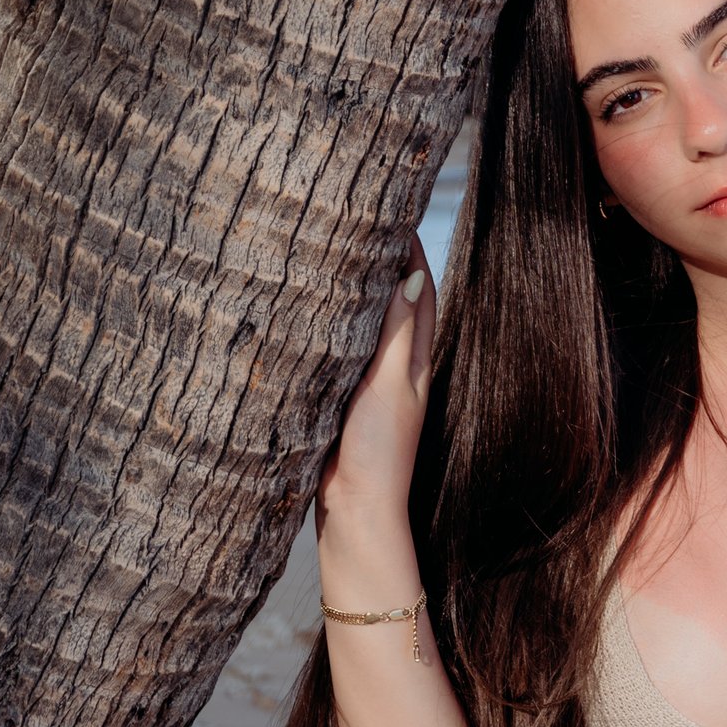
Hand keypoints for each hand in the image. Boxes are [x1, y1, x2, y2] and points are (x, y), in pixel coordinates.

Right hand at [319, 241, 434, 530]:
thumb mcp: (390, 384)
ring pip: (363, 326)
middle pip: (392, 304)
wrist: (354, 513)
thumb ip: (396, 332)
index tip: (396, 213)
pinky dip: (330, 327)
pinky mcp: (340, 402)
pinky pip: (338, 352)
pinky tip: (308, 314)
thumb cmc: (378, 452)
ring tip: (330, 255)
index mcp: (413, 361)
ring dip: (354, 293)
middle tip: (358, 224)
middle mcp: (394, 369)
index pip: (419, 293)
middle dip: (381, 265)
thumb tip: (411, 275)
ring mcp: (367, 386)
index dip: (411, 254)